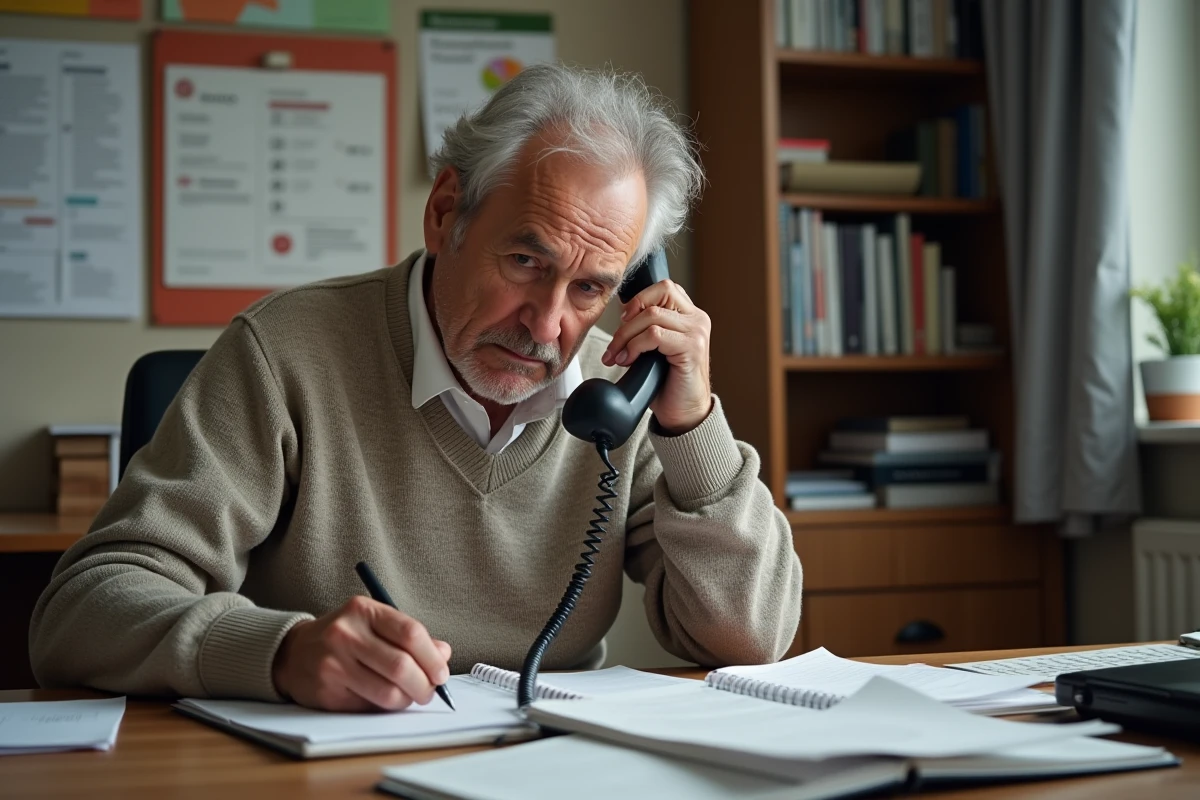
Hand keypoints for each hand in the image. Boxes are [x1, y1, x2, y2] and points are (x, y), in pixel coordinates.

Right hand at [272, 596, 451, 711]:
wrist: (293, 653)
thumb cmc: (344, 636)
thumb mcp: (374, 623)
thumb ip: (409, 636)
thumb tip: (443, 654)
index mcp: (363, 610)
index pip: (410, 633)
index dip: (432, 658)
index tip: (441, 672)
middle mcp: (346, 634)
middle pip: (401, 666)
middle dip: (424, 685)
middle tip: (430, 691)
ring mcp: (334, 664)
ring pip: (387, 692)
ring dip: (407, 700)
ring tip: (409, 696)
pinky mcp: (327, 692)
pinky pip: (369, 707)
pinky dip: (384, 708)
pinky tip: (383, 699)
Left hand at [601, 278, 712, 434]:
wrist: (683, 414)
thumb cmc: (668, 384)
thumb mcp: (655, 349)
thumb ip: (647, 329)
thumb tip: (621, 317)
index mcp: (690, 316)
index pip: (663, 288)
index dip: (638, 300)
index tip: (622, 321)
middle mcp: (697, 320)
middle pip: (658, 294)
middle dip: (629, 318)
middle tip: (616, 342)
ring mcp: (696, 332)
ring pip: (651, 315)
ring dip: (626, 336)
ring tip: (618, 356)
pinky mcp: (691, 348)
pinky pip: (654, 335)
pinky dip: (634, 346)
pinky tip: (628, 361)